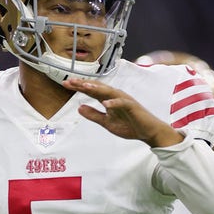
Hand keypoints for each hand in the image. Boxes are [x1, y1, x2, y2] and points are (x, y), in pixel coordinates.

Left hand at [62, 78, 183, 147]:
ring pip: (109, 92)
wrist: (148, 132)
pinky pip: (122, 103)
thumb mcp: (107, 122)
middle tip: (70, 81)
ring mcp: (124, 100)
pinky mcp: (133, 106)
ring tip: (85, 86)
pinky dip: (114, 103)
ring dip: (97, 88)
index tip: (66, 84)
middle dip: (84, 84)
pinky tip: (106, 104)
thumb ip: (94, 115)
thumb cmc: (129, 125)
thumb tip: (79, 108)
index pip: (91, 91)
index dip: (79, 87)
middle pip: (97, 87)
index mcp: (108, 99)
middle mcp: (115, 96)